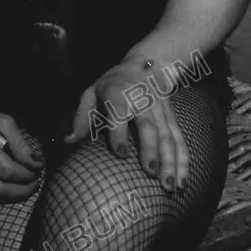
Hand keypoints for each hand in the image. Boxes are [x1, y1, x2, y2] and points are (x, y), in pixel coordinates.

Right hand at [0, 96, 43, 201]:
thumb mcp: (2, 120)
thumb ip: (20, 143)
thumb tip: (35, 164)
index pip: (6, 168)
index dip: (26, 174)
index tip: (38, 169)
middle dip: (21, 190)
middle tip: (34, 184)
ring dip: (11, 194)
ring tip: (24, 185)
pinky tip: (6, 183)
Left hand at [64, 57, 188, 192]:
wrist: (144, 65)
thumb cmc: (112, 84)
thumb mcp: (91, 92)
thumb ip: (81, 117)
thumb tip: (68, 141)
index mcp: (118, 94)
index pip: (119, 112)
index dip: (119, 132)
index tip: (121, 153)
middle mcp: (142, 101)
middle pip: (149, 126)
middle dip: (151, 149)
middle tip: (151, 173)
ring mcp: (160, 111)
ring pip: (168, 136)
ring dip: (171, 161)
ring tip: (169, 186)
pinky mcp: (172, 118)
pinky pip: (180, 140)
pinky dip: (183, 161)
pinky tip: (182, 181)